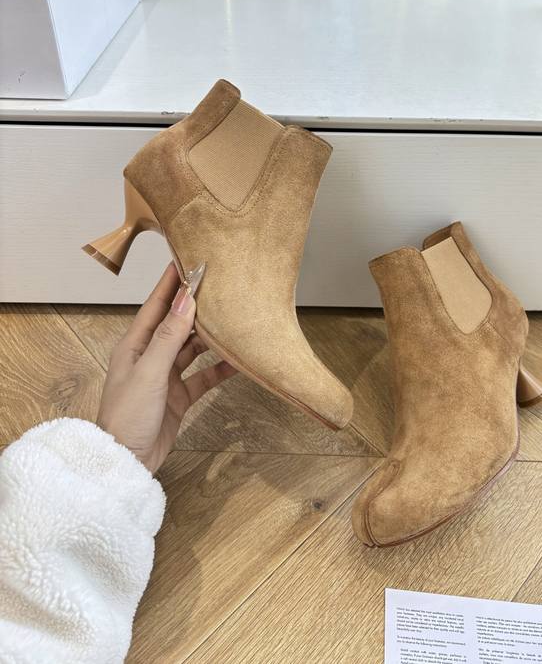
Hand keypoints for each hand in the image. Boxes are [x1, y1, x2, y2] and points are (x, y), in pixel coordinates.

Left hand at [97, 262, 235, 472]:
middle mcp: (150, 356)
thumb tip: (187, 299)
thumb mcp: (149, 372)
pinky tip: (237, 361)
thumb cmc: (126, 416)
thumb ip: (170, 336)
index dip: (173, 282)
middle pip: (178, 324)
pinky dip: (219, 368)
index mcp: (135, 345)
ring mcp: (165, 376)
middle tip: (221, 285)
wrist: (124, 463)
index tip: (190, 259)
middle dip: (198, 306)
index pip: (157, 305)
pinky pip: (203, 376)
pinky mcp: (178, 396)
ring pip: (193, 349)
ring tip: (234, 320)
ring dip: (212, 337)